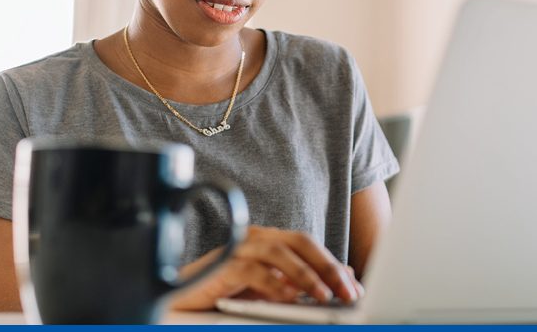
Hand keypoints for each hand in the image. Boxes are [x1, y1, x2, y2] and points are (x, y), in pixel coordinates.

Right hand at [169, 225, 362, 310]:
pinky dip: (273, 284)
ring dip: (306, 275)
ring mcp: (238, 248)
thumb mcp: (272, 286)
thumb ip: (302, 279)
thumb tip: (343, 276)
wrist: (183, 297)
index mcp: (270, 239)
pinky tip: (287, 298)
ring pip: (280, 253)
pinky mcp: (222, 265)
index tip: (353, 288)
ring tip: (324, 296)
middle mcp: (256, 237)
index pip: (309, 246)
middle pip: (300, 243)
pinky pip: (252, 270)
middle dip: (327, 267)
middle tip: (347, 291)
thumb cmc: (227, 290)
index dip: (334, 265)